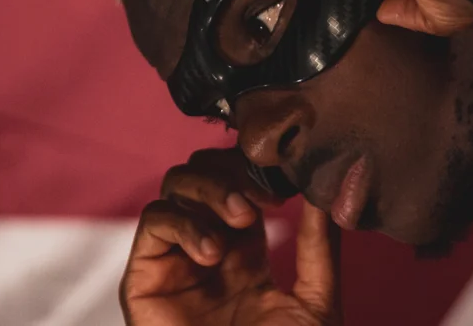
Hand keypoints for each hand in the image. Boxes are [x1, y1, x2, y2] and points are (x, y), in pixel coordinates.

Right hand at [120, 148, 341, 325]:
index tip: (289, 178)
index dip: (260, 170)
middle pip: (203, 174)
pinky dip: (182, 223)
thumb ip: (319, 246)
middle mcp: (207, 250)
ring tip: (242, 217)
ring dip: (210, 189)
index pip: (240, 182)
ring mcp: (175, 262)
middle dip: (231, 170)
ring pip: (176, 188)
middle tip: (263, 193)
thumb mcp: (316, 302)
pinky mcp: (144, 281)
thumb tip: (327, 186)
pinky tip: (212, 252)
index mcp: (246, 252)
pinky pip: (152, 224)